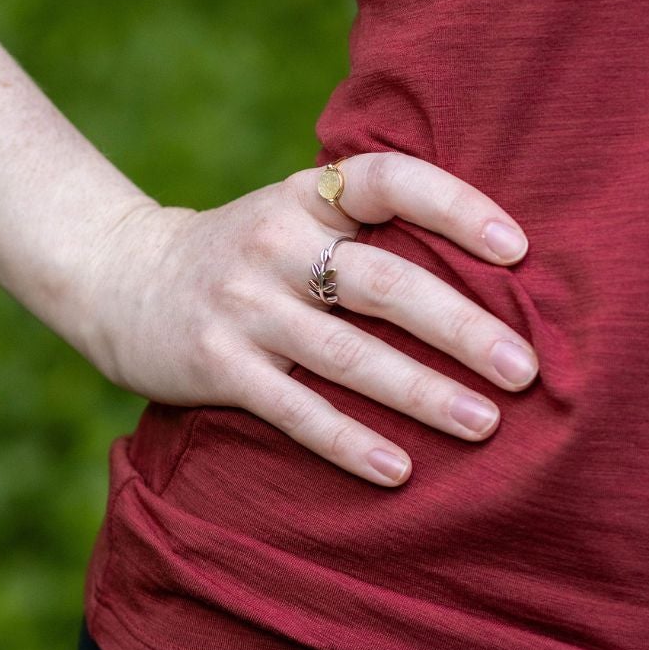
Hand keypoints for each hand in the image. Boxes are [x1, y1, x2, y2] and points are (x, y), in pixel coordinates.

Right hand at [84, 151, 537, 486]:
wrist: (122, 280)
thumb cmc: (245, 255)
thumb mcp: (293, 216)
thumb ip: (367, 229)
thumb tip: (494, 270)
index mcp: (306, 196)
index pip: (388, 181)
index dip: (455, 205)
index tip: (516, 247)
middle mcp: (276, 241)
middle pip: (383, 281)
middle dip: (461, 327)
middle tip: (527, 367)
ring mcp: (244, 304)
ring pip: (347, 353)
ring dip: (421, 391)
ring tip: (485, 422)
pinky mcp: (217, 363)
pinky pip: (295, 409)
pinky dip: (348, 441)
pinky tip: (399, 468)